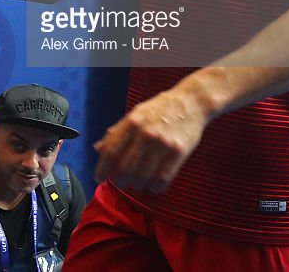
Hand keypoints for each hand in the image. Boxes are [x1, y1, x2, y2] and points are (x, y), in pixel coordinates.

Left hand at [93, 88, 208, 193]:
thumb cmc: (160, 109)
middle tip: (119, 184)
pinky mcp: (179, 152)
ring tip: (135, 184)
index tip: (98, 178)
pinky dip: (155, 187)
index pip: (111, 150)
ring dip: (136, 185)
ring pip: (143, 176)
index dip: (102, 168)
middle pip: (125, 167)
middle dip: (119, 181)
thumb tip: (97, 148)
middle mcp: (145, 133)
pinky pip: (163, 178)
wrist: (191, 102)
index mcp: (132, 122)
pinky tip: (153, 186)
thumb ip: (116, 131)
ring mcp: (163, 143)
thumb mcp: (135, 114)